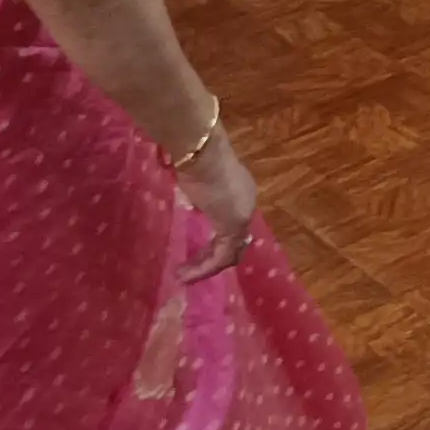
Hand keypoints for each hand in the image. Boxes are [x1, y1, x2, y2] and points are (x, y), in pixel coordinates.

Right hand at [176, 130, 259, 281]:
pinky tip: (187, 274)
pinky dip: (204, 268)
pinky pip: (222, 256)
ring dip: (205, 267)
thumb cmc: (194, 159)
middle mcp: (246, 204)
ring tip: (184, 277)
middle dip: (211, 258)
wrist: (202, 152)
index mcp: (240, 191)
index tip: (194, 251)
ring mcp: (243, 215)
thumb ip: (196, 192)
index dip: (215, 241)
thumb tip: (184, 195)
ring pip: (229, 253)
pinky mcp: (234, 226)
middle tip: (189, 269)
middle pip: (234, 241)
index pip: (231, 224)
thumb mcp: (194, 179)